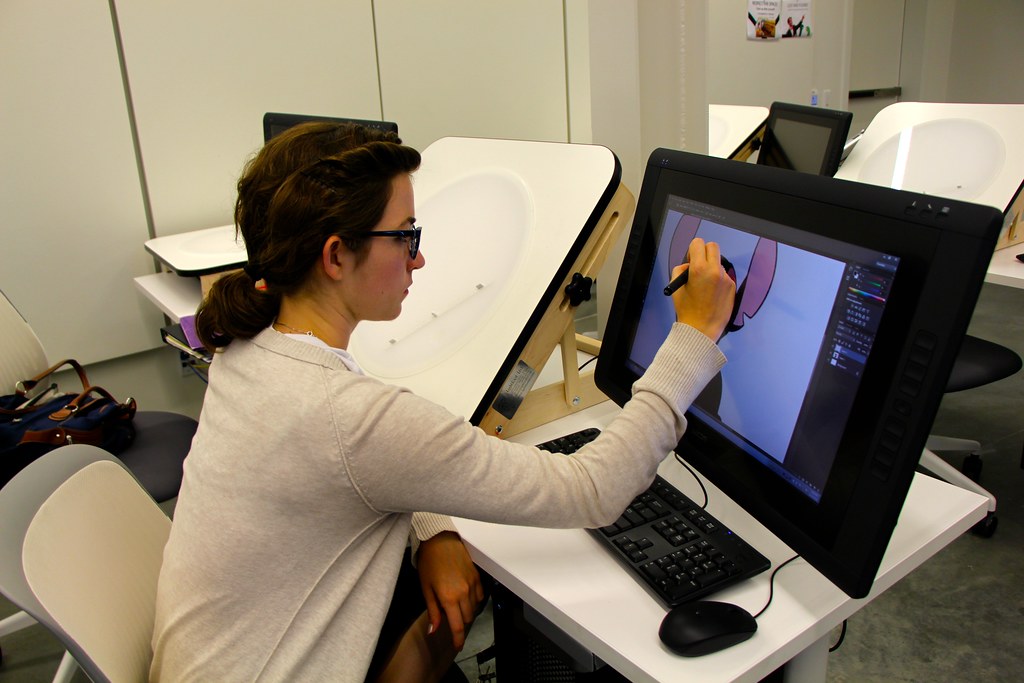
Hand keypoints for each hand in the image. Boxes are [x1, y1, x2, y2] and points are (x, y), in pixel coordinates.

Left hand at [415, 531, 484, 650]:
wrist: (439, 539)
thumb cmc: (429, 562)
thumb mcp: (426, 588)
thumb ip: (433, 611)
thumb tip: (434, 630)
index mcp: (449, 598)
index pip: (458, 626)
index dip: (459, 639)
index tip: (458, 646)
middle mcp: (463, 593)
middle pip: (468, 618)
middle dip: (460, 622)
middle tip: (450, 618)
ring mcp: (472, 584)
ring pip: (475, 607)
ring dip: (467, 611)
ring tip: (455, 604)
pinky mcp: (477, 576)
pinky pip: (480, 595)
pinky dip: (474, 599)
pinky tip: (465, 595)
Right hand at [671, 238, 736, 340]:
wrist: (701, 329)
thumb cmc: (687, 309)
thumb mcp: (676, 287)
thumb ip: (681, 269)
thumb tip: (690, 264)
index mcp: (699, 269)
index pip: (698, 244)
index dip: (692, 250)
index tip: (691, 258)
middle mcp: (714, 270)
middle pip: (712, 247)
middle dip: (705, 252)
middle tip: (699, 264)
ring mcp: (725, 278)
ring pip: (718, 263)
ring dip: (712, 268)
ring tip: (704, 286)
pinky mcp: (732, 286)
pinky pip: (724, 276)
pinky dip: (717, 280)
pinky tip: (712, 294)